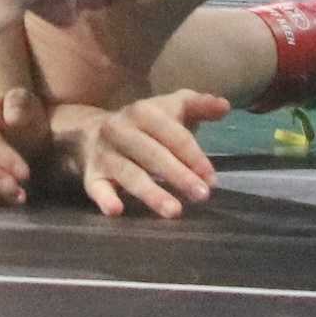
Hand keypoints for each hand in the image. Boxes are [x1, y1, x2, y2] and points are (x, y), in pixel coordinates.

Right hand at [71, 92, 229, 219]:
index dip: (194, 157)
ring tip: (174, 211)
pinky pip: (96, 188)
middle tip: (202, 196)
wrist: (90, 131)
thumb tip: (225, 106)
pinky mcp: (90, 175)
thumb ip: (199, 105)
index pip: (173, 136)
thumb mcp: (171, 107)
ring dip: (152, 193)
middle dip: (179, 175)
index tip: (212, 180)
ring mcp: (104, 154)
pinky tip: (116, 210)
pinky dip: (104, 198)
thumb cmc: (144, 124)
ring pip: (130, 174)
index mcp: (144, 111)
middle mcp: (121, 130)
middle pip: (153, 155)